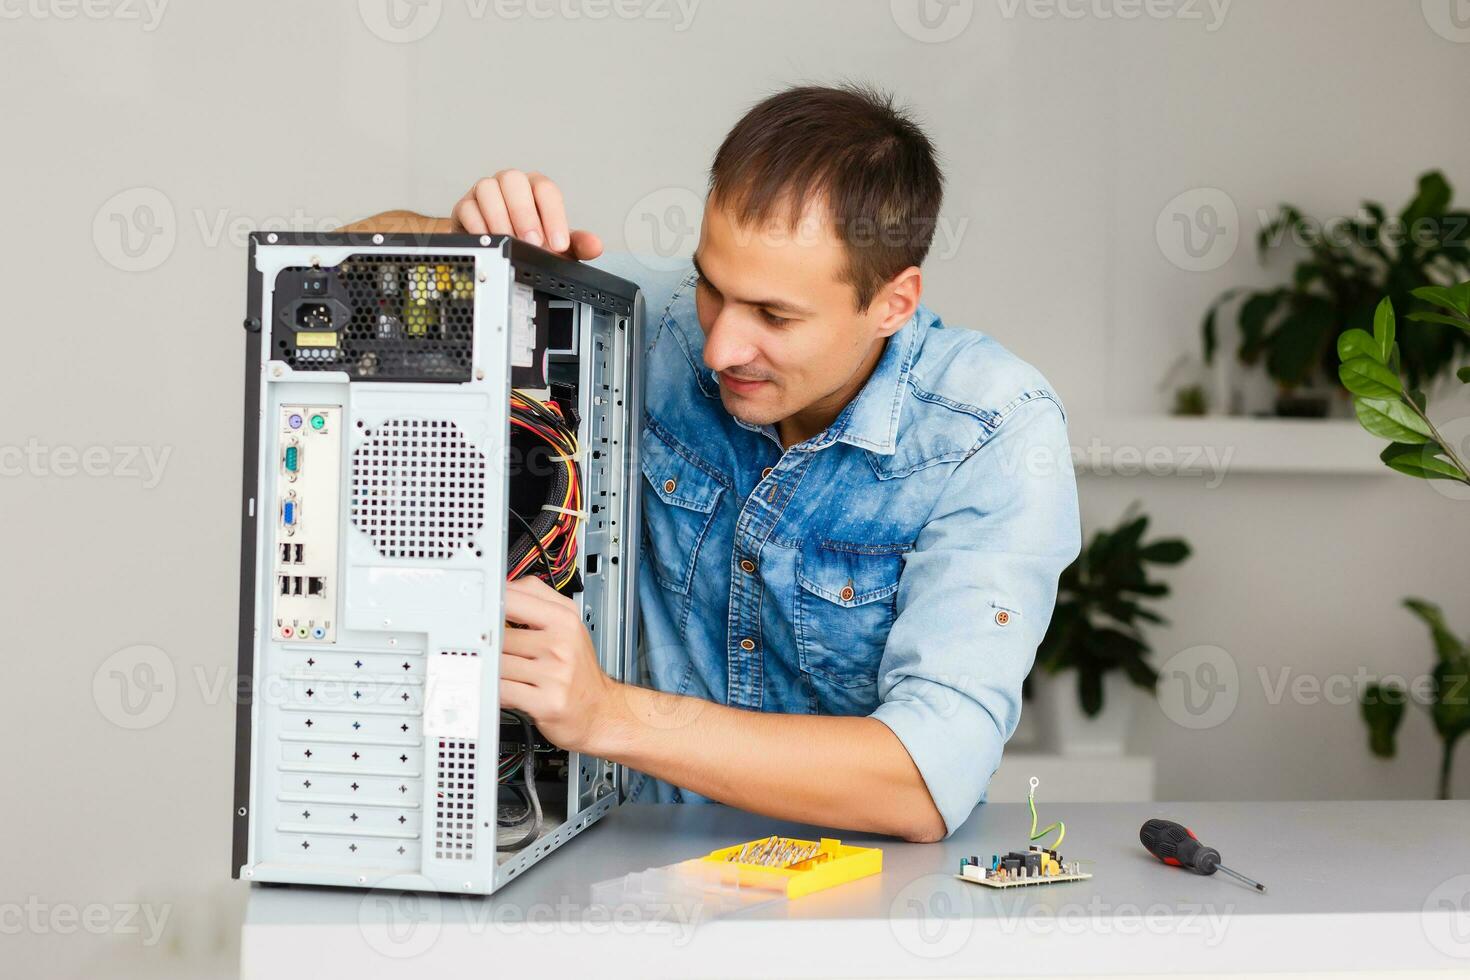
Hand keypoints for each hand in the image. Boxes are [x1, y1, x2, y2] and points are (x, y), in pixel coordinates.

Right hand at [450, 170, 603, 259]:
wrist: (496, 249)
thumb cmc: (527, 241)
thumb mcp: (555, 245)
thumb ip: (577, 244)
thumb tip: (595, 246)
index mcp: (535, 188)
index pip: (546, 190)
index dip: (554, 216)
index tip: (558, 243)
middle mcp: (510, 184)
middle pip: (514, 181)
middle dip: (525, 213)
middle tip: (533, 242)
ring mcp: (486, 192)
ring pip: (488, 189)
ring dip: (500, 218)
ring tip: (511, 242)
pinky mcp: (465, 206)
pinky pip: (467, 208)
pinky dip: (479, 226)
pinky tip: (491, 241)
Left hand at [499, 576, 619, 752]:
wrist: (600, 709)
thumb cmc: (578, 668)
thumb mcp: (567, 624)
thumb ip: (537, 599)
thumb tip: (503, 587)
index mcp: (564, 620)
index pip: (514, 599)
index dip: (490, 603)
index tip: (479, 609)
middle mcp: (561, 644)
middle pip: (500, 635)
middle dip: (490, 644)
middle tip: (491, 649)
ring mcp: (554, 674)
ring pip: (498, 664)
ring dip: (491, 669)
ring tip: (502, 671)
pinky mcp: (546, 701)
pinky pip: (503, 690)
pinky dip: (495, 690)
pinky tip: (504, 688)